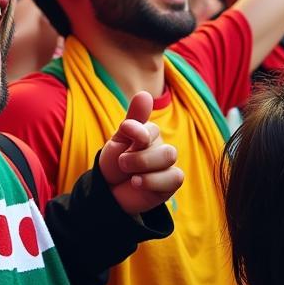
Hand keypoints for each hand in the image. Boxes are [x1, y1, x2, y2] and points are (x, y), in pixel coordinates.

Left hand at [99, 92, 183, 216]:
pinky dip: (153, 181)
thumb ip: (133, 119)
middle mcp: (161, 147)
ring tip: (130, 175)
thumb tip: (144, 94)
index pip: (151, 128)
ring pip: (170, 157)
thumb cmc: (114, 162)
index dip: (137, 130)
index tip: (124, 130)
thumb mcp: (119, 139)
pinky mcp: (170, 183)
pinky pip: (174, 178)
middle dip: (139, 157)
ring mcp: (167, 165)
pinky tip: (137, 183)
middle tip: (122, 162)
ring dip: (145, 166)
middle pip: (163, 145)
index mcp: (149, 133)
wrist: (108, 190)